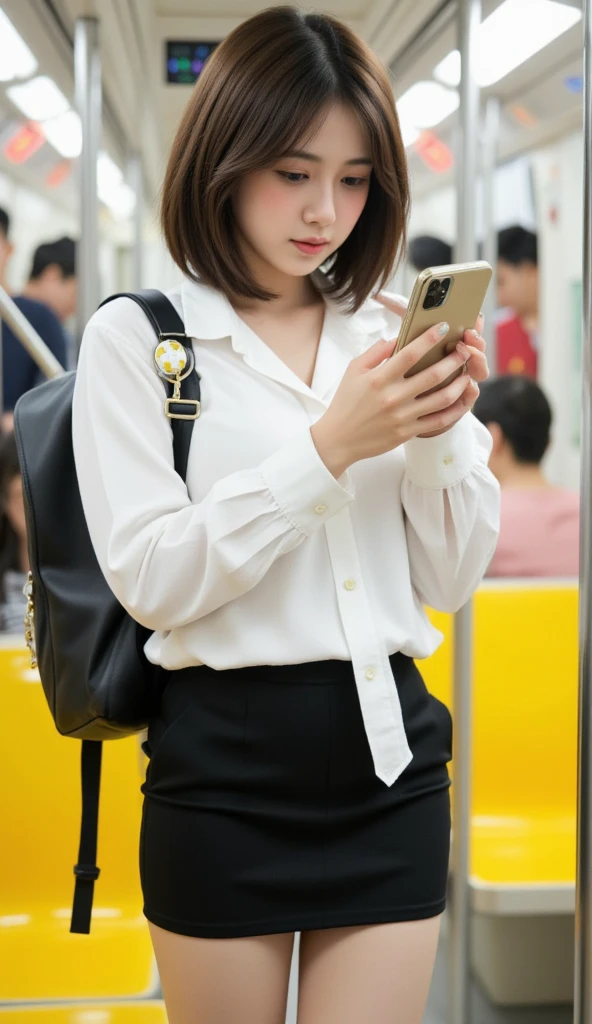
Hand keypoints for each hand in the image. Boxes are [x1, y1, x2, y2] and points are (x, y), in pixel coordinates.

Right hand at [310, 315, 476, 478]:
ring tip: (467, 374)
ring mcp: (402, 416)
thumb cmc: (346, 402)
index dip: (430, 338)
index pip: (410, 354)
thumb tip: (397, 337)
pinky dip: (455, 410)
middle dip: (454, 360)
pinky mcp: (408, 432)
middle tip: (464, 350)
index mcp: (379, 378)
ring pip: (441, 398)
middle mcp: (393, 397)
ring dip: (459, 384)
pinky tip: (462, 400)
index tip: (444, 327)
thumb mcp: (354, 370)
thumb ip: (376, 352)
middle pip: (433, 375)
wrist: (339, 439)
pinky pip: (438, 422)